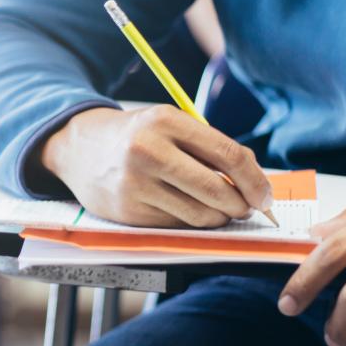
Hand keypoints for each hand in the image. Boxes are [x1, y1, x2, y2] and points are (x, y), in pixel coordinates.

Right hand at [41, 105, 271, 227]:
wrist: (80, 148)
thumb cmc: (137, 136)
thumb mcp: (170, 125)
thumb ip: (211, 147)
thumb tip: (257, 180)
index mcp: (166, 121)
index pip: (228, 155)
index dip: (255, 180)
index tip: (265, 195)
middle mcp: (148, 150)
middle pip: (217, 190)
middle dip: (241, 205)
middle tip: (246, 208)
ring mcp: (135, 183)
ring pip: (200, 214)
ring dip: (218, 218)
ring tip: (217, 210)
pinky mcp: (128, 210)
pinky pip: (176, 224)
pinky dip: (190, 222)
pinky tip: (184, 210)